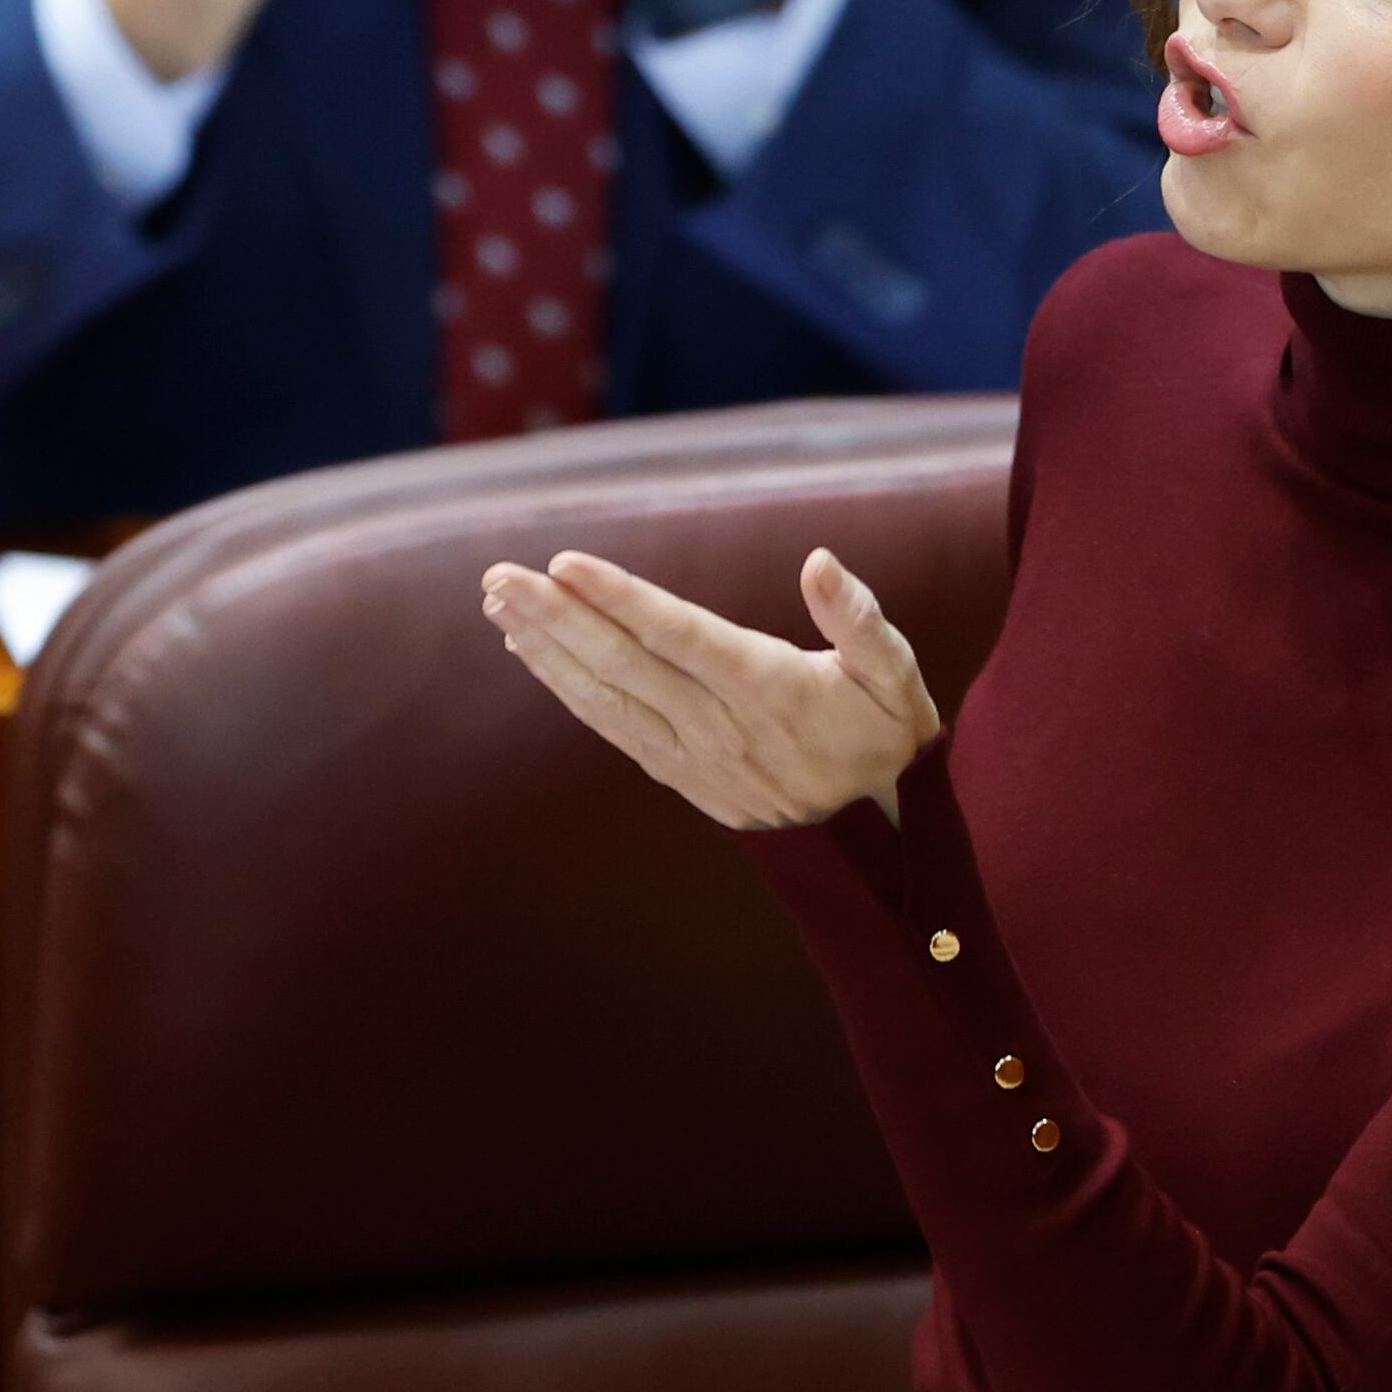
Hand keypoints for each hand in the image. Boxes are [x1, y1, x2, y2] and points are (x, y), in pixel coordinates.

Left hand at [479, 546, 938, 828]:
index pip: (680, 635)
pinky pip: (611, 726)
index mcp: (769, 687)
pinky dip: (566, 687)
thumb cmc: (886, 730)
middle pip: (624, 662)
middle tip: (500, 575)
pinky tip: (529, 649)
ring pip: (606, 696)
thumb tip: (818, 560)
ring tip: (497, 602)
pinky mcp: (678, 774)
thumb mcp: (894, 671)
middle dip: (557, 615)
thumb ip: (857, 617)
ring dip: (547, 648)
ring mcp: (693, 755)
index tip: (565, 563)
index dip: (620, 598)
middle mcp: (720, 723)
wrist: (878, 830)